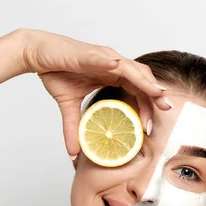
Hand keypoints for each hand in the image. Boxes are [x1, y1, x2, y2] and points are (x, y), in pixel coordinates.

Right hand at [22, 29, 170, 156]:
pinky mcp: (89, 53)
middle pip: (142, 79)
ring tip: (158, 93)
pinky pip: (104, 57)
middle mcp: (112, 64)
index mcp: (112, 74)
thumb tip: (74, 152)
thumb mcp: (67, 105)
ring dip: (145, 80)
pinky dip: (113, 62)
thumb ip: (74, 127)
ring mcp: (103, 57)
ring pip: (131, 68)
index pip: (138, 90)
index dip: (148, 105)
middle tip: (168, 109)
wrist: (37, 53)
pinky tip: (120, 68)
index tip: (152, 125)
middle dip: (156, 94)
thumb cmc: (55, 72)